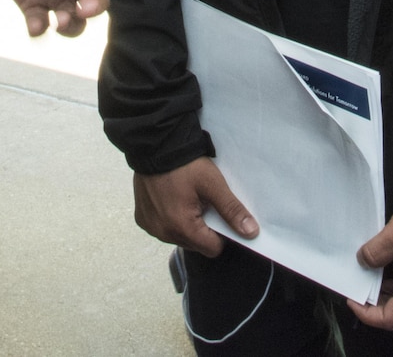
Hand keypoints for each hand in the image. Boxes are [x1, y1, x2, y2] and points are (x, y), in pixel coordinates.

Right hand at [133, 158, 257, 257]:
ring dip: (185, 225)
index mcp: (181, 227)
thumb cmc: (184, 164)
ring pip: (178, 237)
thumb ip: (232, 210)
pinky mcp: (141, 218)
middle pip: (195, 245)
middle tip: (202, 203)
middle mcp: (163, 233)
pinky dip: (169, 219)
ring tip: (185, 199)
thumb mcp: (213, 184)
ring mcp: (150, 227)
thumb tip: (251, 233)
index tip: (218, 213)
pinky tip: (171, 200)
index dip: (221, 234)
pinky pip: (162, 229)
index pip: (212, 248)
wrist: (155, 144)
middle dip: (203, 229)